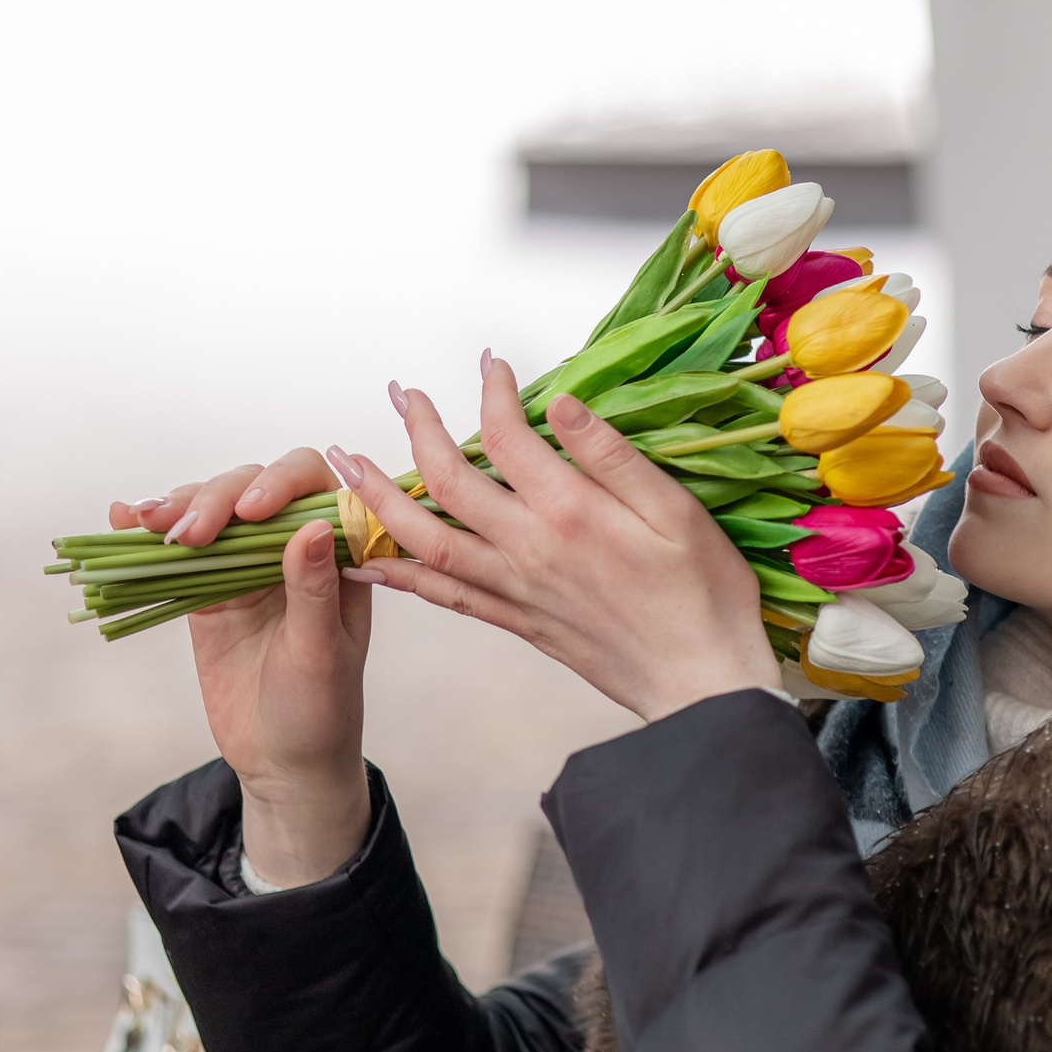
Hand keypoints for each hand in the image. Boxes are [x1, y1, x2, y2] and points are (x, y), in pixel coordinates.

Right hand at [110, 450, 370, 884]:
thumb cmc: (320, 710)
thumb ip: (314, 590)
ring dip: (178, 508)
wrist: (283, 762)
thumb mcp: (320, 654)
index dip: (282, 484)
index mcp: (340, 557)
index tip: (250, 512)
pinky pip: (179, 552)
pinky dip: (151, 533)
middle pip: (254, 489)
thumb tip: (313, 525)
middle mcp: (295, 551)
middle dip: (216, 500)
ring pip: (212, 512)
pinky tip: (124, 520)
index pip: (316, 490)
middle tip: (188, 536)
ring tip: (145, 523)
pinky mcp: (209, 591)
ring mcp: (249, 568)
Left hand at [330, 358, 780, 722]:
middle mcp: (529, 550)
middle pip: (447, 482)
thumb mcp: (678, 512)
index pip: (507, 438)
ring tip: (348, 466)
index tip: (491, 366)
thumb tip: (561, 404)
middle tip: (402, 396)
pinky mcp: (516, 621)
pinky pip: (441, 595)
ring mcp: (515, 589)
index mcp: (571, 514)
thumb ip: (613, 457)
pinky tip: (368, 560)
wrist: (698, 684)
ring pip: (424, 540)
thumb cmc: (703, 597)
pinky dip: (398, 574)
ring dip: (379, 498)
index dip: (491, 394)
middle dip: (418, 431)